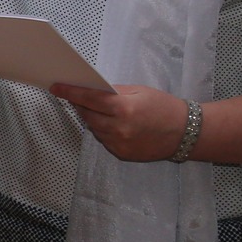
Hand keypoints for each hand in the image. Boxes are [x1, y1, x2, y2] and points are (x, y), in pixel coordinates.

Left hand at [50, 82, 188, 161]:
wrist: (185, 132)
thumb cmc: (164, 107)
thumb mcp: (139, 91)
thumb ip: (113, 92)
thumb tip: (91, 91)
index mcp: (124, 109)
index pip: (89, 99)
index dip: (70, 93)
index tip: (56, 88)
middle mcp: (119, 128)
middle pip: (87, 115)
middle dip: (81, 105)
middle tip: (78, 97)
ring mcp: (120, 143)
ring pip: (94, 128)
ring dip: (93, 119)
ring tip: (102, 111)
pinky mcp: (122, 154)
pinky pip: (104, 140)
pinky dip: (104, 131)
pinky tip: (113, 125)